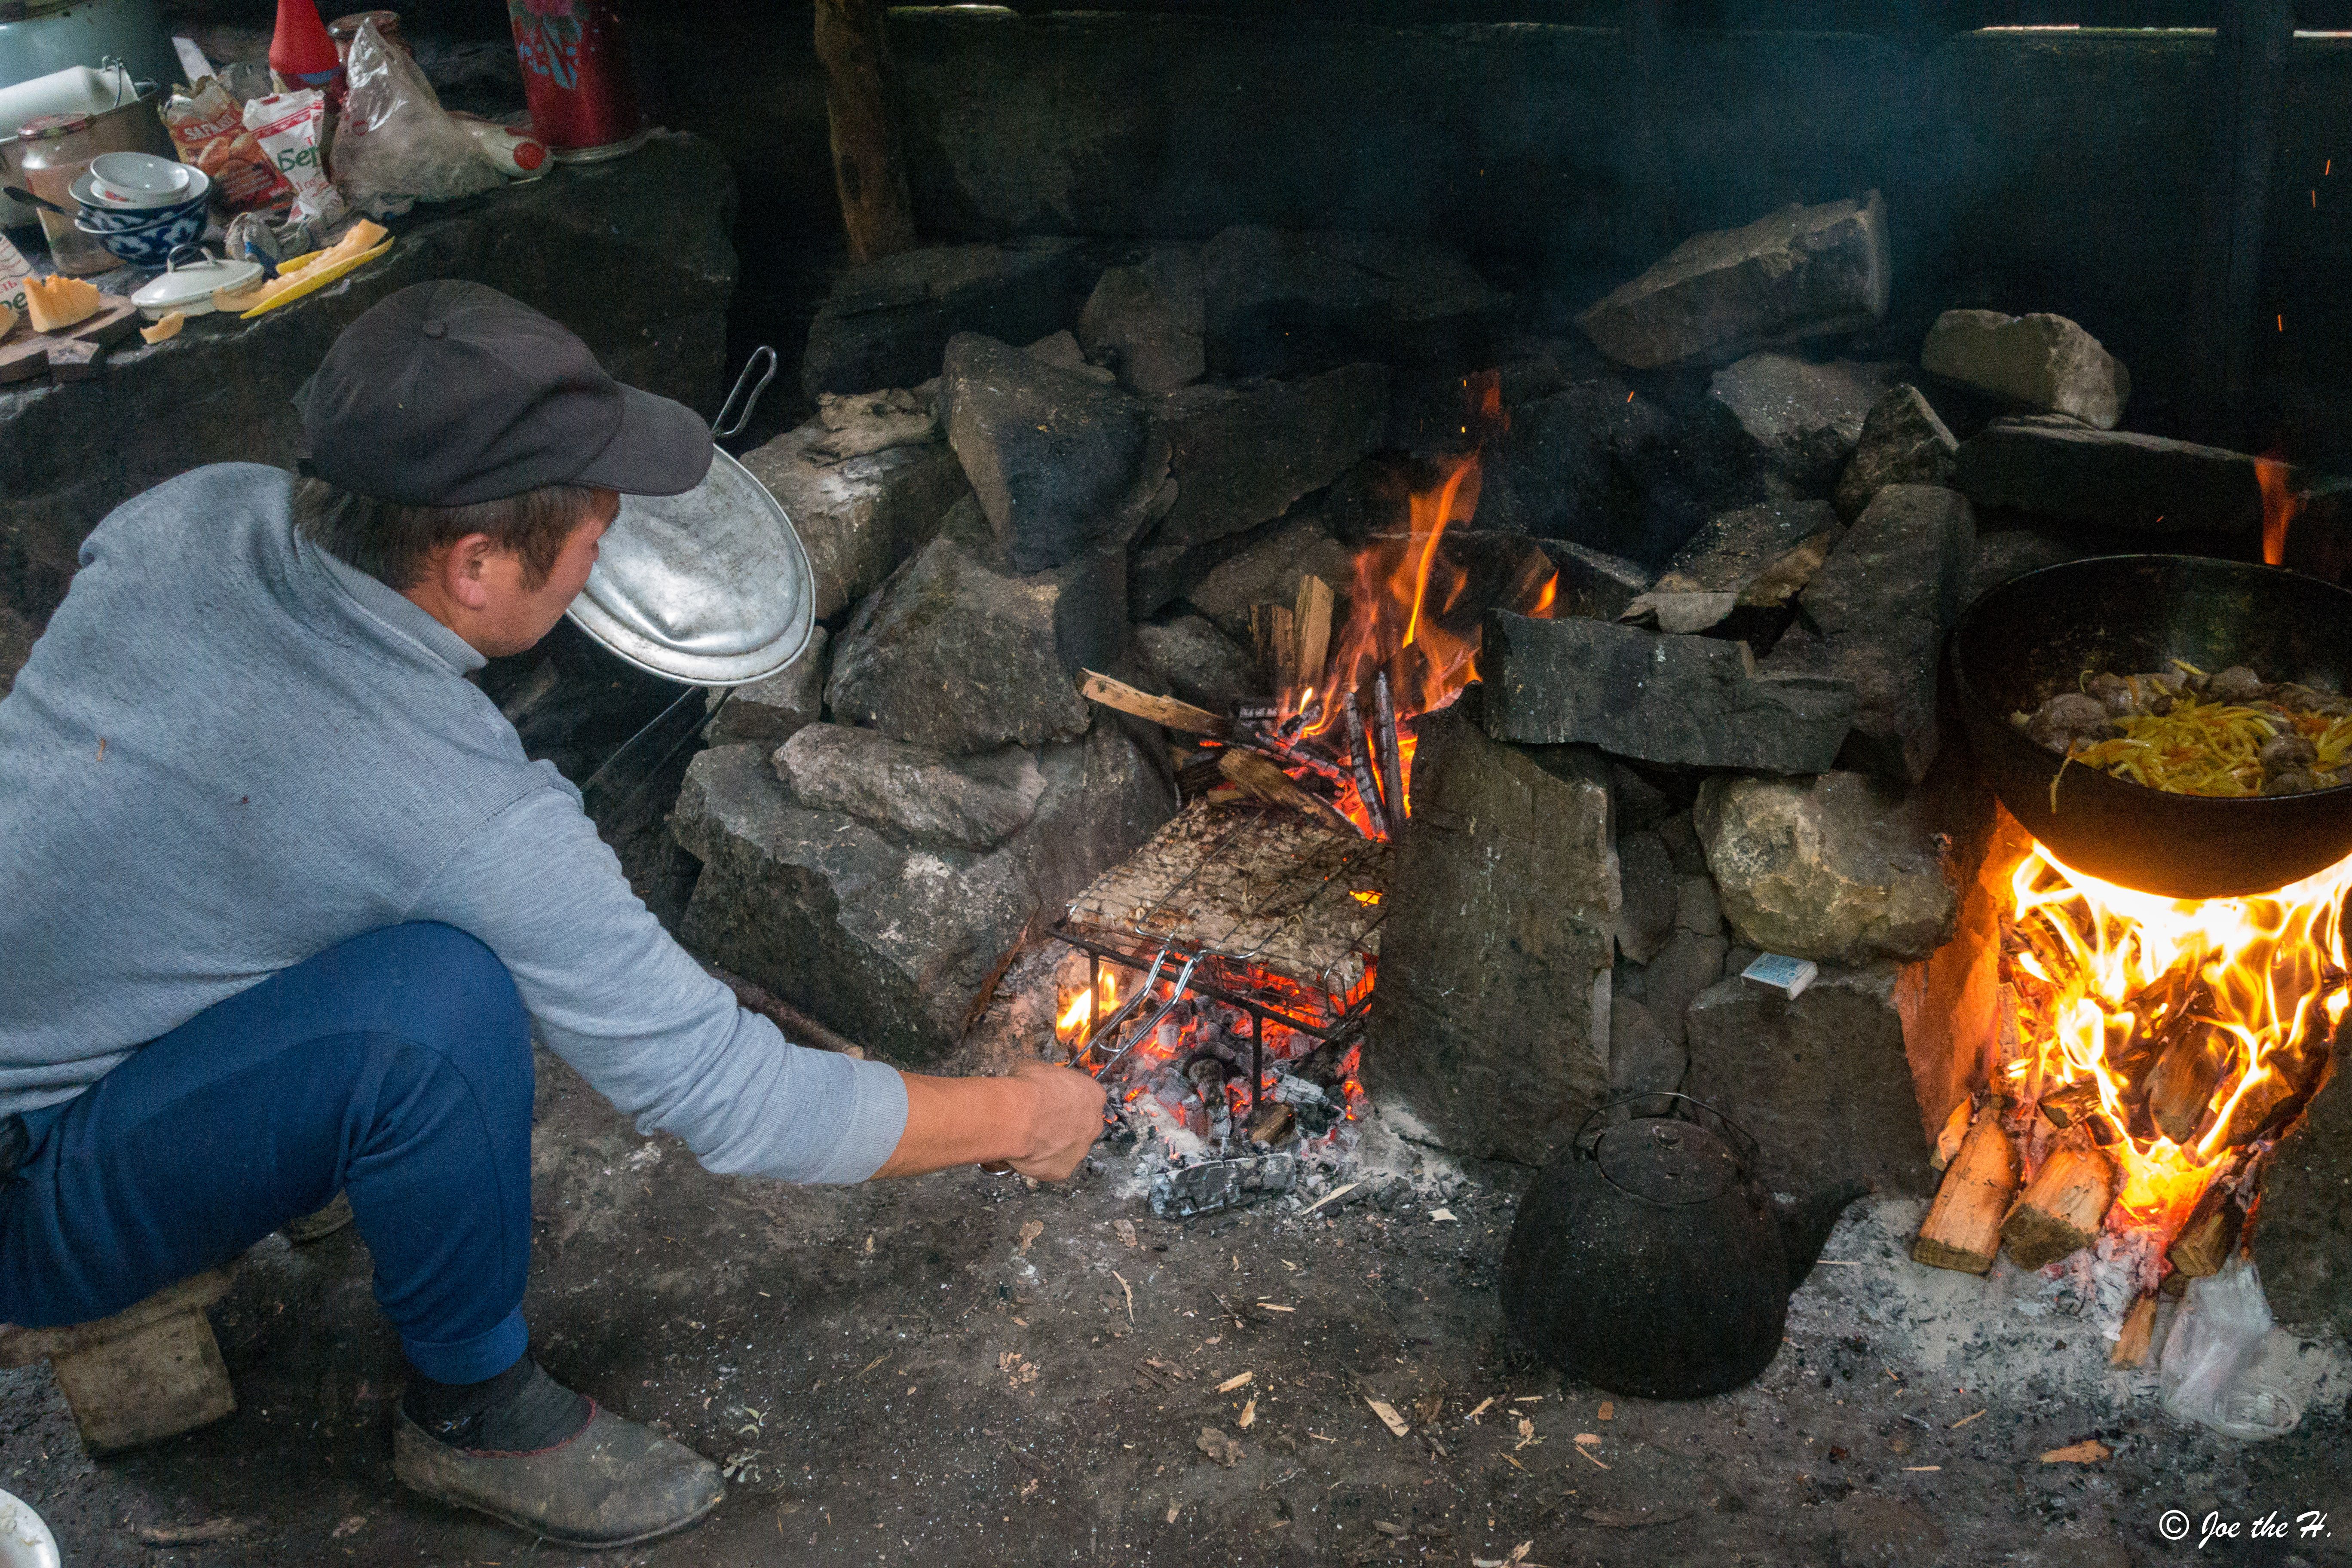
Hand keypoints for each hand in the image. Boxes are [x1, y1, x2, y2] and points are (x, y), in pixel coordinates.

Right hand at [1005, 1061, 1107, 1180]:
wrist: (1018, 1116)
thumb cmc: (1030, 1086)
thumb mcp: (1036, 1069)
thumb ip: (1045, 1081)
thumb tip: (1035, 1087)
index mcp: (1094, 1095)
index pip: (1086, 1098)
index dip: (1067, 1100)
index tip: (1051, 1101)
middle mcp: (1094, 1125)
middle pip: (1083, 1126)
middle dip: (1065, 1125)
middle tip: (1042, 1122)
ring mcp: (1081, 1151)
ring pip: (1069, 1149)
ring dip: (1054, 1145)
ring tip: (1030, 1140)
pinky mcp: (1064, 1171)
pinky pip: (1052, 1166)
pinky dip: (1040, 1162)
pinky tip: (1026, 1154)